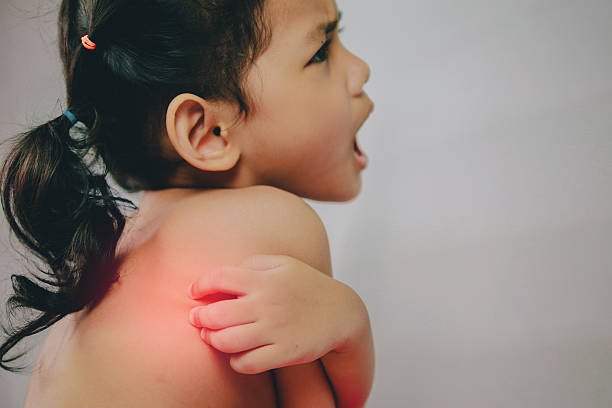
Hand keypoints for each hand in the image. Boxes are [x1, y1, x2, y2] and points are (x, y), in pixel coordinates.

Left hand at [187, 255, 366, 374]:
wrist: (342, 311)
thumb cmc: (307, 285)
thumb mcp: (283, 264)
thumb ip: (252, 264)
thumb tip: (223, 276)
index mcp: (264, 278)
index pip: (219, 277)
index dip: (200, 285)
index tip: (194, 293)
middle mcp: (267, 303)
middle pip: (216, 314)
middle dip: (200, 318)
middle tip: (198, 319)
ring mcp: (275, 330)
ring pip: (226, 342)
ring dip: (212, 340)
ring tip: (212, 336)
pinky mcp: (284, 353)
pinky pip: (247, 364)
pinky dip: (235, 361)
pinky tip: (237, 354)